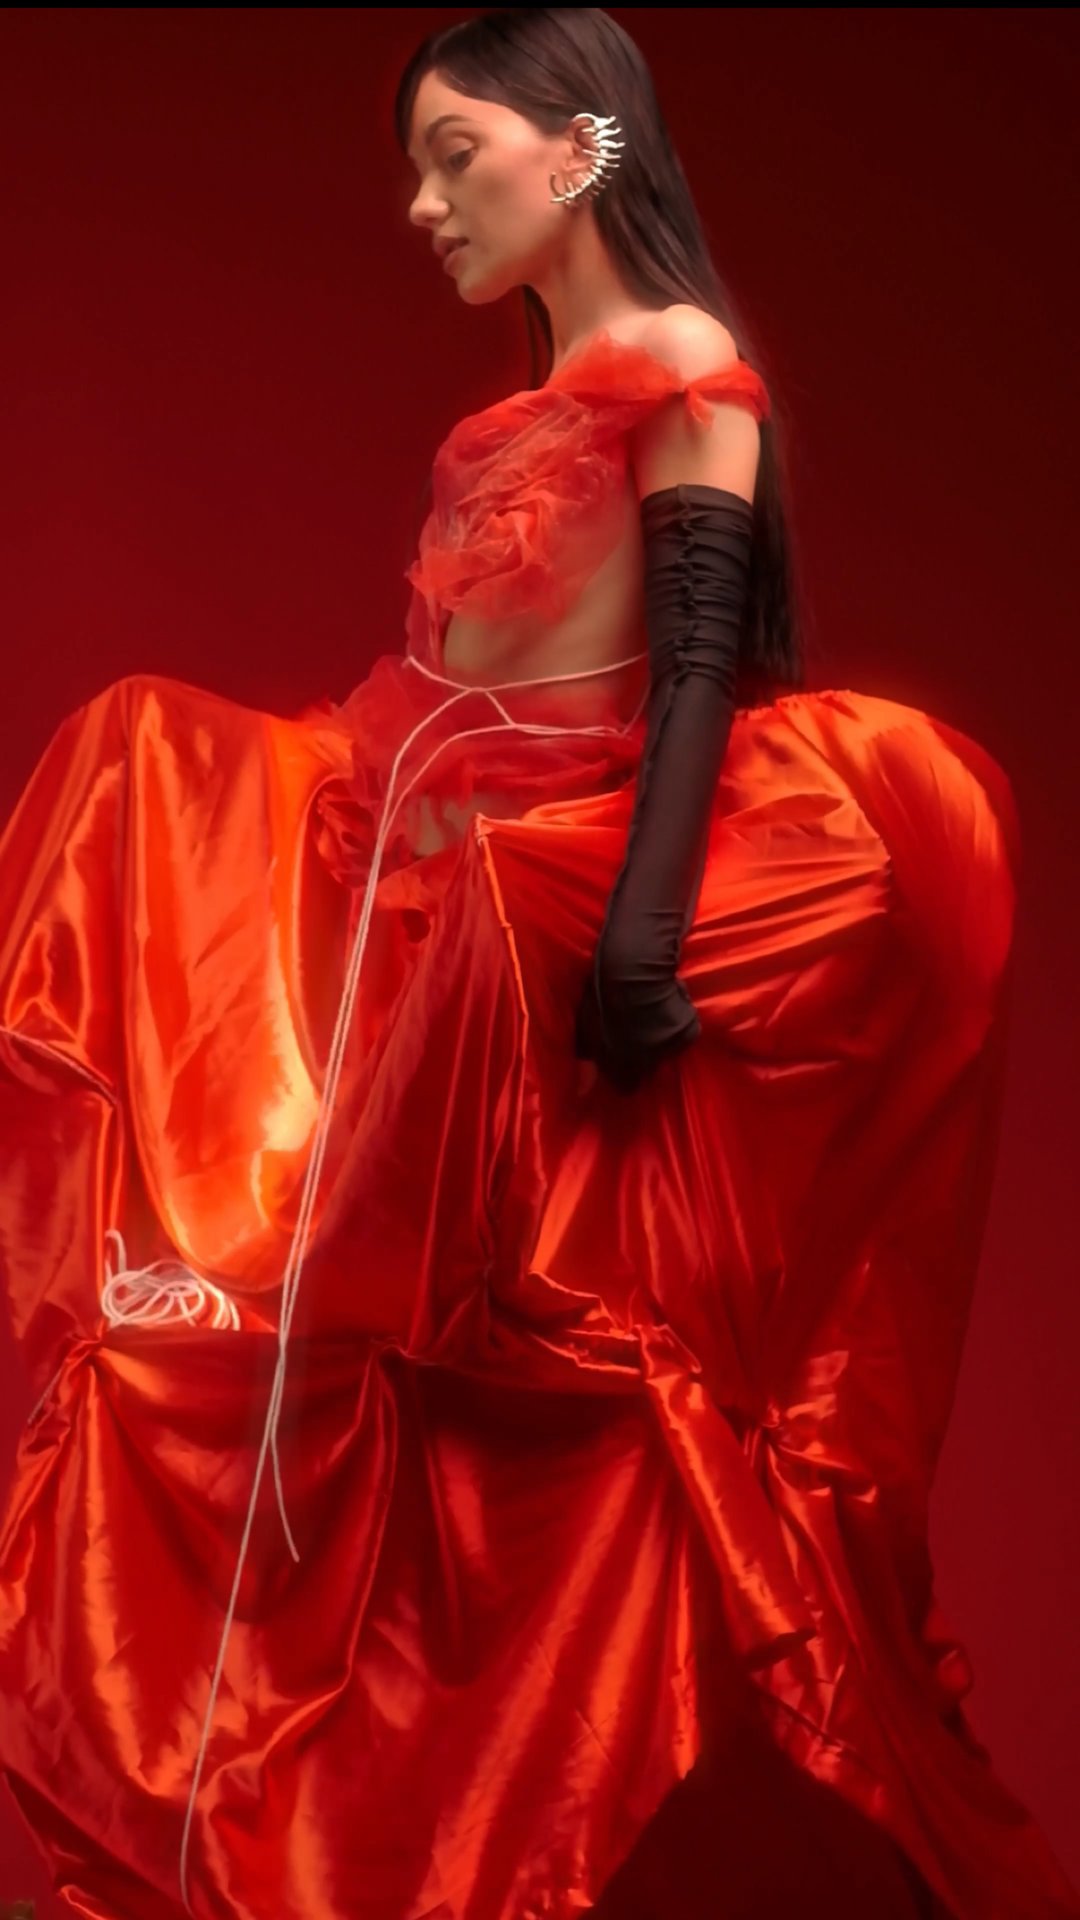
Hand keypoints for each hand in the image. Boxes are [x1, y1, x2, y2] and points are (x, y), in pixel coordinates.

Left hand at [573, 962, 700, 1094]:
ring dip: (659, 1040)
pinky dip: (676, 1025)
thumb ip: (587, 1061)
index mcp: (624, 1063)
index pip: (627, 1086)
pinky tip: (666, 1008)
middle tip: (635, 1033)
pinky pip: (682, 1035)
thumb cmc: (603, 997)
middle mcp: (651, 1061)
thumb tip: (582, 1092)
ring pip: (665, 1051)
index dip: (623, 1076)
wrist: (634, 967)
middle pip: (647, 1069)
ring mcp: (672, 1047)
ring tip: (650, 1017)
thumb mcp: (587, 1028)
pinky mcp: (689, 1031)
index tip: (620, 1063)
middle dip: (641, 1057)